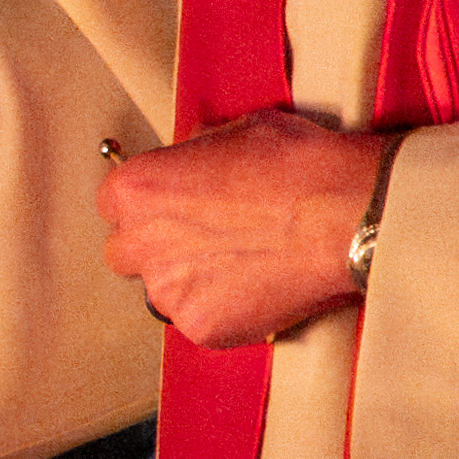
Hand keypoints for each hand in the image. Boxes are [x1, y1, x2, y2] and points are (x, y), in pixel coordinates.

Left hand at [97, 111, 388, 350]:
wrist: (346, 213)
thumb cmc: (299, 167)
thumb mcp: (232, 131)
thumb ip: (192, 152)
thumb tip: (189, 160)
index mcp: (138, 189)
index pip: (112, 206)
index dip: (146, 208)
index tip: (169, 210)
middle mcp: (143, 242)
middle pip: (125, 254)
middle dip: (157, 248)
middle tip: (202, 240)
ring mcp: (170, 290)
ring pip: (162, 293)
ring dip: (189, 282)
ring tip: (240, 264)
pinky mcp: (202, 327)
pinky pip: (199, 322)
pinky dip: (223, 311)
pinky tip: (257, 288)